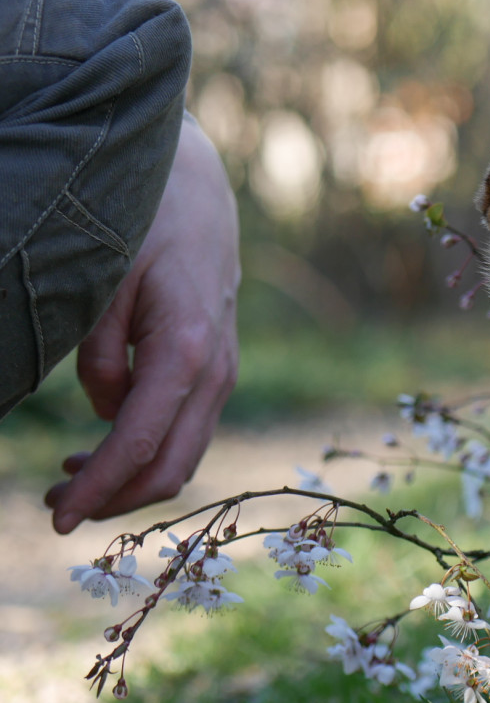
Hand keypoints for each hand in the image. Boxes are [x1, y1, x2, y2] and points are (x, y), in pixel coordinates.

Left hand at [45, 117, 239, 532]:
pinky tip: (100, 444)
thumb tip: (105, 413)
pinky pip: (186, 428)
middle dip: (115, 498)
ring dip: (130, 479)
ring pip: (184, 453)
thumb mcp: (102, 282)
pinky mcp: (216, 366)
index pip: (141, 442)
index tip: (57, 518)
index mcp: (187, 351)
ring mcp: (223, 371)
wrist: (198, 184)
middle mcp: (216, 370)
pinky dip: (147, 451)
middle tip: (53, 506)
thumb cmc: (145, 220)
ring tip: (68, 478)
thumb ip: (99, 354)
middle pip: (173, 466)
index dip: (98, 488)